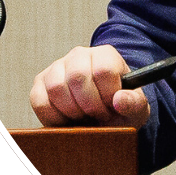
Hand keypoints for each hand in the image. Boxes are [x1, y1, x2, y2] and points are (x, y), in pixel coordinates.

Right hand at [30, 45, 149, 127]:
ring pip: (56, 87)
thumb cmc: (118, 109)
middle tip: (96, 114)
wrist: (100, 116)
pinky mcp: (40, 83)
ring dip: (71, 110)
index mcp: (106, 55)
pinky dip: (53, 117)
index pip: (104, 70)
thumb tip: (120, 99)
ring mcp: (57, 67)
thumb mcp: (136, 109)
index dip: (107, 95)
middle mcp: (80, 55)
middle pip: (78, 76)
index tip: (111, 107)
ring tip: (83, 116)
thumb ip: (134, 103)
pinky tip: (67, 119)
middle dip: (89, 105)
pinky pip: (39, 100)